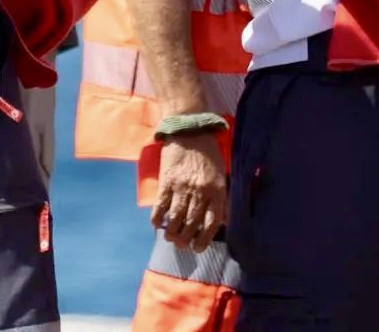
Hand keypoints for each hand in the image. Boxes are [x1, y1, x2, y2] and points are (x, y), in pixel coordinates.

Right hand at [151, 131, 226, 251]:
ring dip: (171, 233)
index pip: (211, 223)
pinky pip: (160, 207)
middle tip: (182, 244)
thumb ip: (220, 197)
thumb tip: (221, 221)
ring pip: (175, 220)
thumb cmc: (208, 154)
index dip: (204, 240)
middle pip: (191, 224)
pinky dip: (157, 219)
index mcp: (216, 190)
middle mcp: (200, 192)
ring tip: (170, 238)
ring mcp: (182, 188)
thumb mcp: (221, 174)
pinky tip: (157, 225)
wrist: (189, 131)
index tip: (198, 247)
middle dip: (185, 240)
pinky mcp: (166, 183)